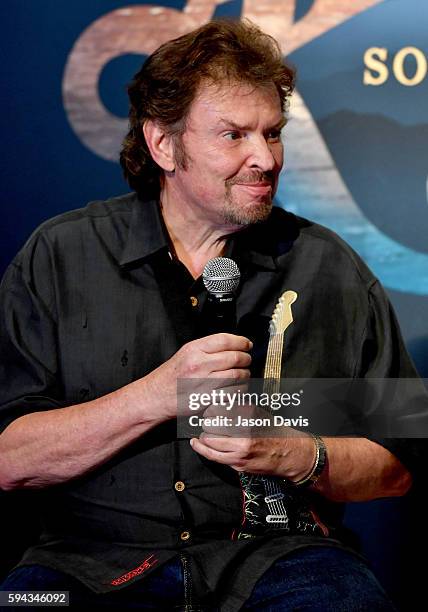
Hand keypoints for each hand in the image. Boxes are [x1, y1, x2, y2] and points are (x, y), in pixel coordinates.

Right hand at [137, 333, 251, 421]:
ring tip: (243, 375)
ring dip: (245, 375)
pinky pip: (232, 392)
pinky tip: (237, 388)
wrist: (155, 397)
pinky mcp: (207, 399)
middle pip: (234, 357)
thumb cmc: (170, 377)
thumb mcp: (185, 354)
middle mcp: (199, 364)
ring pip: (237, 375)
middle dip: (246, 359)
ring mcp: (203, 382)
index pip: (224, 340)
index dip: (241, 341)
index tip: (247, 344)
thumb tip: (232, 345)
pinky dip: (239, 390)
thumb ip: (206, 348)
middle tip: (247, 360)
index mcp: (194, 349)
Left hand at [190, 413, 315, 479]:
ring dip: (205, 436)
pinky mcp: (238, 464)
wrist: (291, 454)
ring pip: (210, 440)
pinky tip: (196, 443)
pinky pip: (213, 456)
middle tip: (207, 421)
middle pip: (211, 424)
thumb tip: (216, 403)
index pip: (217, 409)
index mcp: (249, 415)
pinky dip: (201, 448)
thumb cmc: (274, 431)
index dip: (210, 409)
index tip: (209, 410)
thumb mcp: (259, 412)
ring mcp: (241, 450)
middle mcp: (244, 431)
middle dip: (206, 423)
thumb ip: (239, 408)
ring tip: (207, 432)